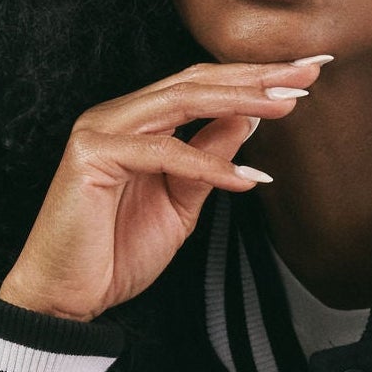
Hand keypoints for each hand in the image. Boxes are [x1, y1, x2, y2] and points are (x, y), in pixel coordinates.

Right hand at [0, 56, 325, 324]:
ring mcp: (102, 129)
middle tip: (306, 73)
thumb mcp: (180, 204)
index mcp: (138, 122)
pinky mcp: (92, 155)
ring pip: (181, 101)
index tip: (304, 76)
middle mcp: (119, 115)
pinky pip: (162, 152)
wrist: (65, 297)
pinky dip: (208, 164)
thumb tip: (248, 121)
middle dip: (256, 77)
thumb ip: (208, 161)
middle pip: (197, 82)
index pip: (203, 87)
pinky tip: (246, 177)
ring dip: (239, 101)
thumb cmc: (112, 255)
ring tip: (286, 104)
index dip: (254, 79)